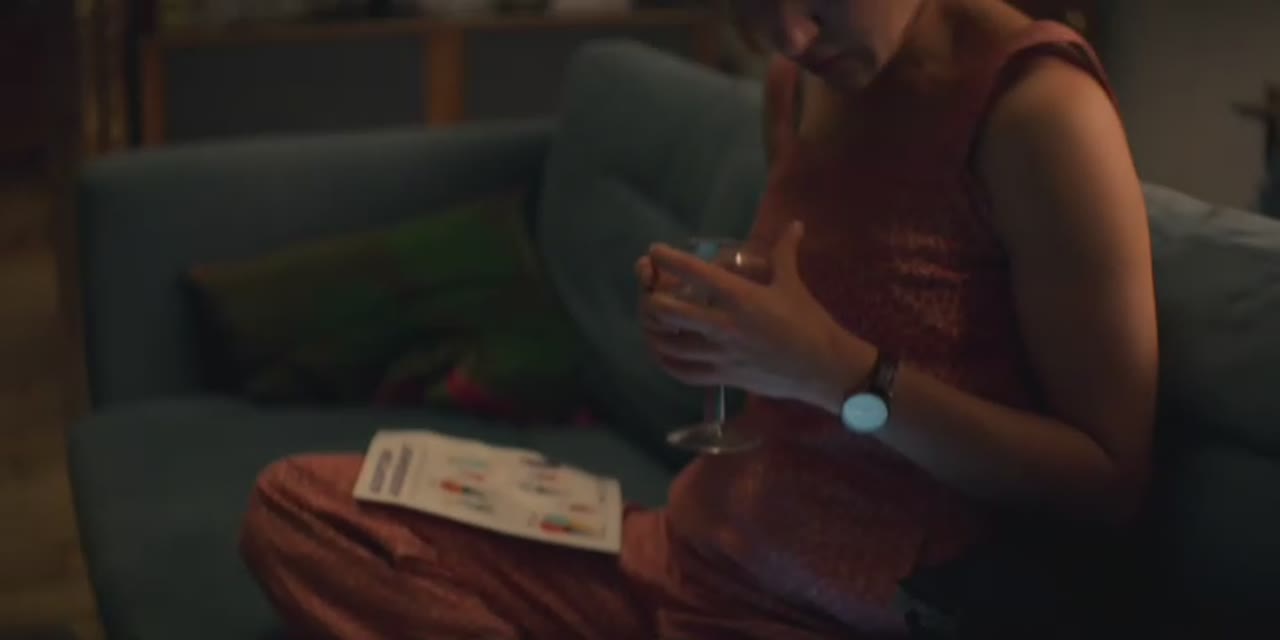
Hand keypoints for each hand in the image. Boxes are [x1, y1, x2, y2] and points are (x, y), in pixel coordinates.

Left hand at [635, 221, 875, 409]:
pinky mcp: (723, 377)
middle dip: (651, 299)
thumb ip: (785, 252)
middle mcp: (724, 326)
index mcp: (741, 297)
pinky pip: (683, 372)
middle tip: (649, 291)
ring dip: (653, 330)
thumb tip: (794, 224)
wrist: (824, 368)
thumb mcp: (793, 284)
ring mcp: (721, 355)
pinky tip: (662, 351)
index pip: (694, 273)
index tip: (656, 252)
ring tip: (650, 319)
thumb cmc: (809, 323)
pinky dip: (666, 361)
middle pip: (668, 312)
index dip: (668, 259)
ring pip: (670, 345)